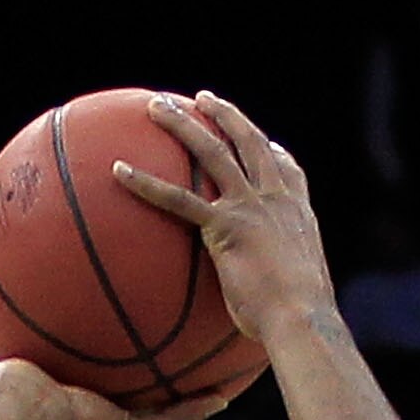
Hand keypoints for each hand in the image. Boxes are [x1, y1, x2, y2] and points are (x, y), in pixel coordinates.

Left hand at [112, 90, 335, 346]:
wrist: (301, 318)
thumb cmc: (298, 321)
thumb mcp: (299, 295)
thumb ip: (282, 287)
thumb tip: (274, 314)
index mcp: (296, 211)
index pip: (285, 168)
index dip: (272, 150)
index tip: (264, 139)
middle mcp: (274, 198)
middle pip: (248, 141)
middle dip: (224, 115)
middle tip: (202, 98)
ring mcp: (250, 206)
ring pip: (212, 152)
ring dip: (181, 125)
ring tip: (155, 106)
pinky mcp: (225, 227)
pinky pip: (178, 199)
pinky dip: (146, 183)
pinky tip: (118, 171)